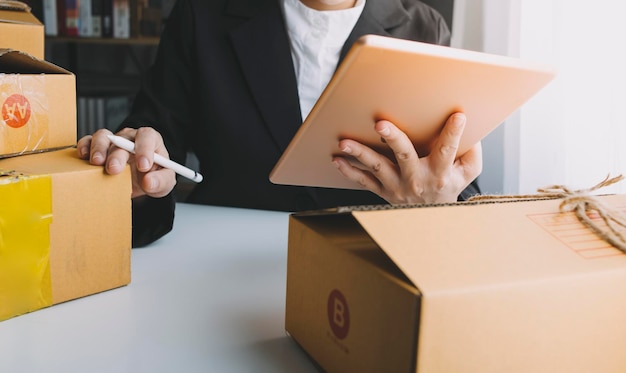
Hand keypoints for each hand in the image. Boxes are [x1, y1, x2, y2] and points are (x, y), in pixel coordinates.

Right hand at [76, 127, 176, 198]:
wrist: (140, 181)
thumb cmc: (154, 176)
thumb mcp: (165, 182)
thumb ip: (161, 181)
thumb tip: (148, 182)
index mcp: (150, 140)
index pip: (147, 136)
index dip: (144, 148)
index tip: (143, 166)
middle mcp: (129, 138)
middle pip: (122, 139)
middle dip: (117, 154)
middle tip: (114, 169)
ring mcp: (112, 141)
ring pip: (103, 136)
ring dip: (98, 149)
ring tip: (97, 163)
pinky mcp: (97, 148)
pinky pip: (87, 142)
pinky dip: (83, 147)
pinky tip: (83, 157)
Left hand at [332, 113, 481, 203]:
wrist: (434, 217)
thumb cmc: (450, 185)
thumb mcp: (468, 171)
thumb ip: (471, 150)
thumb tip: (470, 125)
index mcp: (440, 172)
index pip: (448, 150)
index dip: (454, 133)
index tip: (457, 116)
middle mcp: (417, 179)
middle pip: (405, 156)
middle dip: (393, 139)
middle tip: (380, 124)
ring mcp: (398, 186)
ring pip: (377, 168)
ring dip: (360, 154)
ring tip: (345, 142)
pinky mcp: (383, 191)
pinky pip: (363, 181)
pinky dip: (349, 171)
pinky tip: (336, 159)